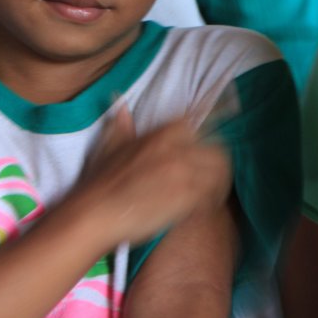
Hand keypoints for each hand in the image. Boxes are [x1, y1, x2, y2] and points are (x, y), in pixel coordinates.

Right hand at [76, 115, 231, 248]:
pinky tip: (201, 209)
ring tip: (210, 195)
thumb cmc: (100, 179)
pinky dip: (210, 202)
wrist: (96, 211)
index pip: (199, 124)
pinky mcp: (185, 199)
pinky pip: (212, 196)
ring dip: (218, 183)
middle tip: (210, 177)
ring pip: (220, 172)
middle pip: (217, 149)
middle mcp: (176, 149)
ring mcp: (183, 173)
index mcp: (161, 133)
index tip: (207, 149)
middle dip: (216, 163)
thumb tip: (123, 105)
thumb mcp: (111, 144)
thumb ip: (123, 124)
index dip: (206, 137)